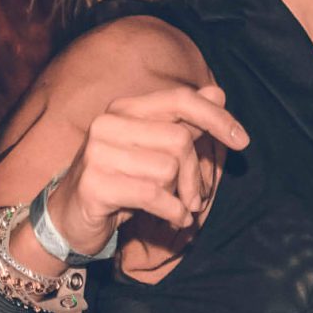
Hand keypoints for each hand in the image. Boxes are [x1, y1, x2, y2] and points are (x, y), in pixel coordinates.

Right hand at [48, 84, 248, 251]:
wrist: (69, 218)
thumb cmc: (120, 181)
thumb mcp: (154, 150)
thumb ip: (185, 122)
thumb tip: (218, 93)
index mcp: (125, 109)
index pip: (180, 100)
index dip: (217, 118)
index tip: (242, 141)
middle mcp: (108, 123)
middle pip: (180, 140)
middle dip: (196, 174)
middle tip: (196, 196)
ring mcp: (97, 153)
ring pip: (168, 169)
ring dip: (181, 195)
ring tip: (175, 206)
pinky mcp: (95, 184)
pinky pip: (154, 195)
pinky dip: (173, 212)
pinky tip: (174, 219)